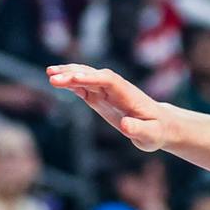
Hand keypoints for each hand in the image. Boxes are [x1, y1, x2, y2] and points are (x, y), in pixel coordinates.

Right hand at [46, 63, 173, 151]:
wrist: (159, 125)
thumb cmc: (156, 131)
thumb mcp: (150, 135)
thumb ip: (138, 129)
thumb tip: (125, 125)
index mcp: (127, 93)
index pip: (108, 80)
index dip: (91, 78)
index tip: (75, 78)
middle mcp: (115, 87)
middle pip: (92, 74)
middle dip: (73, 74)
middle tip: (52, 77)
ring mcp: (106, 91)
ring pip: (85, 77)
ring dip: (68, 74)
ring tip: (49, 74)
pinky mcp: (99, 97)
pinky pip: (83, 86)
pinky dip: (70, 83)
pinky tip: (56, 81)